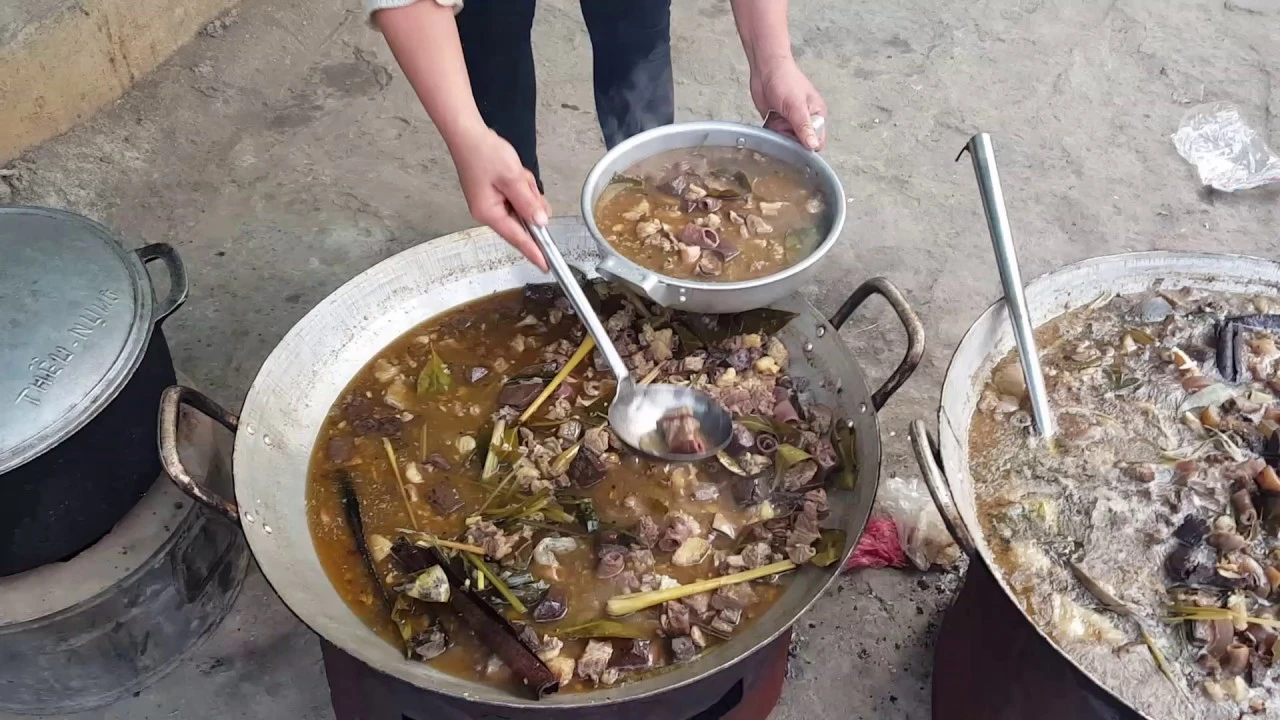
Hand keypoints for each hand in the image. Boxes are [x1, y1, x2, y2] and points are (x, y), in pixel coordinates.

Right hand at [449, 127, 550, 270]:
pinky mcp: (493, 193)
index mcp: (489, 213)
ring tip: (514, 172)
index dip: (534, 251)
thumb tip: (541, 223)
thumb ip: (528, 203)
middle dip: (529, 200)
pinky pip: (516, 195)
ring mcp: (490, 202)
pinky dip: (520, 184)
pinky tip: (513, 171)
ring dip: (525, 189)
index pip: (518, 238)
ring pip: (522, 205)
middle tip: (522, 181)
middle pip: (523, 219)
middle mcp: (488, 212)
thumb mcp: (512, 178)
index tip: (546, 265)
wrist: (467, 133)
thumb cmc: (483, 153)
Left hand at [749, 57, 827, 150]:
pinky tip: (769, 124)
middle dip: (790, 141)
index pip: (817, 141)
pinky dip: (772, 134)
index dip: (808, 146)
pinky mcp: (778, 121)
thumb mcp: (796, 106)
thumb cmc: (785, 80)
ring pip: (787, 141)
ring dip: (779, 137)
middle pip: (801, 144)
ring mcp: (791, 121)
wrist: (765, 69)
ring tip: (775, 122)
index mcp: (817, 115)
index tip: (796, 145)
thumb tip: (813, 145)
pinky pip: (776, 136)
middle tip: (782, 130)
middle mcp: (805, 120)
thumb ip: (804, 127)